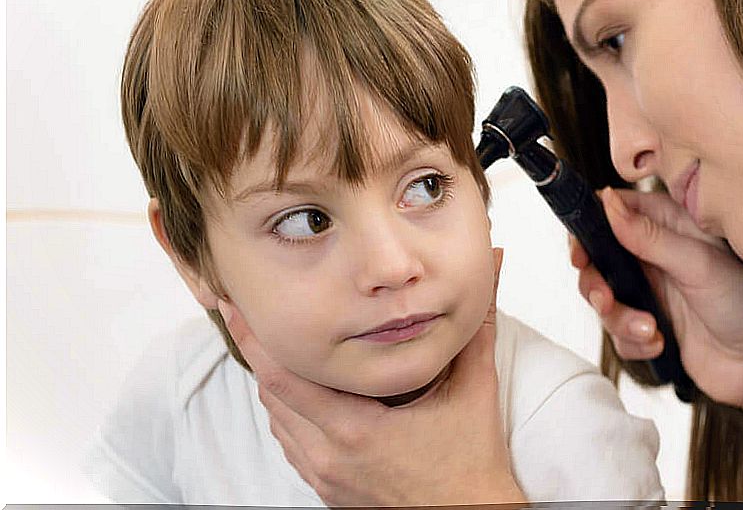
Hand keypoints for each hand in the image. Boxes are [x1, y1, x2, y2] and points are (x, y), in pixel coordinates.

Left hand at [219, 248, 525, 505]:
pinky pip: (292, 445)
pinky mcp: (328, 491)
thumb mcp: (475, 391)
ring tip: (275, 344)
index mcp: (357, 430)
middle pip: (271, 396)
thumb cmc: (473, 467)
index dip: (255, 339)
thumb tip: (491, 271)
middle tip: (248, 313)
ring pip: (278, 422)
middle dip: (259, 351)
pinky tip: (305, 391)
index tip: (235, 307)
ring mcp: (326, 478)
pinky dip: (289, 413)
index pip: (284, 379)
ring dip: (275, 383)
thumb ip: (478, 329)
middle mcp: (330, 457)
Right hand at [575, 187, 742, 409]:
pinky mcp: (646, 324)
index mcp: (667, 226)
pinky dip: (633, 342)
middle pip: (597, 258)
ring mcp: (648, 290)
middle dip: (596, 283)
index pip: (612, 212)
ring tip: (650, 329)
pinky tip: (660, 343)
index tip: (581, 253)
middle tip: (606, 299)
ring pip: (603, 299)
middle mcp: (653, 254)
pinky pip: (616, 333)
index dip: (588, 229)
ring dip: (620, 319)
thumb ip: (649, 236)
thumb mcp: (699, 264)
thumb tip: (607, 202)